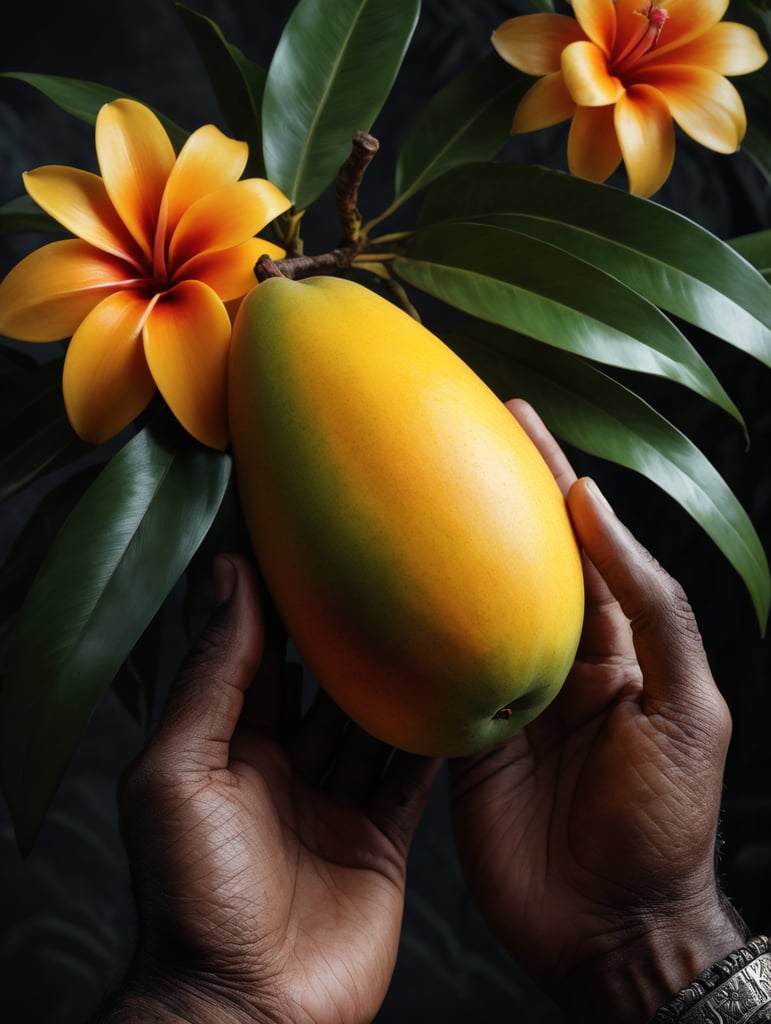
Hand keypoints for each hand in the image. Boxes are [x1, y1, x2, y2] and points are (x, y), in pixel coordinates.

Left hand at [102, 555, 439, 1023]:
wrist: (249, 1009)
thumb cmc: (194, 895)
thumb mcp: (180, 772)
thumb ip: (212, 678)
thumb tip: (228, 580)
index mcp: (226, 747)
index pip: (254, 653)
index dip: (277, 600)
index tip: (304, 539)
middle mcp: (281, 768)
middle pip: (320, 682)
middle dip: (346, 631)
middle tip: (381, 565)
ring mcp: (334, 802)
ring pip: (371, 722)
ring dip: (395, 677)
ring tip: (430, 613)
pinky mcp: (380, 838)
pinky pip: (411, 775)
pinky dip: (430, 737)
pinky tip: (455, 690)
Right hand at [449, 400, 748, 1022]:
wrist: (612, 930)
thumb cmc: (665, 822)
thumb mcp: (685, 706)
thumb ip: (648, 605)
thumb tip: (594, 508)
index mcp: (612, 642)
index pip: (575, 540)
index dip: (547, 475)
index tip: (514, 417)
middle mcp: (552, 657)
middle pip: (510, 561)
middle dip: (481, 495)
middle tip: (441, 430)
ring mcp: (501, 696)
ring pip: (460, 609)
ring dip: (432, 554)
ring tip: (394, 491)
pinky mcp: (459, 739)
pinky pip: (424, 674)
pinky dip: (398, 633)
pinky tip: (368, 591)